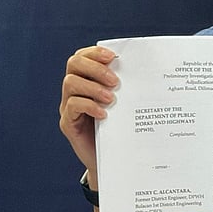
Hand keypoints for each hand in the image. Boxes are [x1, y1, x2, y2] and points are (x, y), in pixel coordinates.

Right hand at [59, 45, 118, 173]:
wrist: (113, 159)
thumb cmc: (121, 126)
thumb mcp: (123, 103)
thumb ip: (126, 86)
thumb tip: (144, 67)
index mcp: (87, 79)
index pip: (83, 56)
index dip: (95, 52)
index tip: (113, 56)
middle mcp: (74, 90)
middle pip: (74, 64)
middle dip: (95, 68)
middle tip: (115, 81)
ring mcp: (68, 106)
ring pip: (71, 83)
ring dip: (93, 87)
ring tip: (112, 99)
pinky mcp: (68, 123)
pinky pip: (72, 106)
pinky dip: (89, 106)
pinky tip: (104, 114)